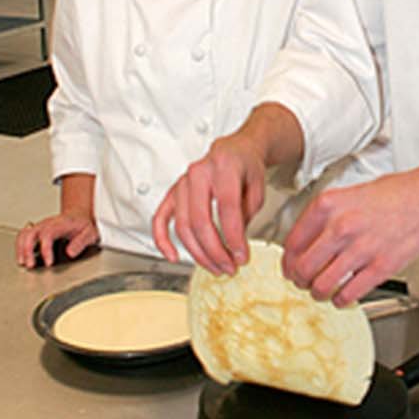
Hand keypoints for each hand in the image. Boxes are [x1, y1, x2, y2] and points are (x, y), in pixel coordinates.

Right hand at [16, 213, 99, 268]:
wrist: (79, 215)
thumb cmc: (83, 226)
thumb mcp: (89, 234)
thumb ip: (81, 243)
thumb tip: (70, 253)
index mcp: (60, 224)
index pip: (48, 234)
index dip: (46, 249)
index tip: (48, 263)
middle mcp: (48, 224)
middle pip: (31, 233)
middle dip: (28, 250)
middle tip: (31, 265)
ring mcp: (40, 226)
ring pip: (24, 234)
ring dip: (21, 248)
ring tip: (23, 262)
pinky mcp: (36, 230)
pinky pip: (23, 236)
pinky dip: (20, 246)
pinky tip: (22, 257)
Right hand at [152, 131, 266, 274]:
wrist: (234, 150)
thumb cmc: (246, 167)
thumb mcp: (257, 189)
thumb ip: (246, 215)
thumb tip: (234, 246)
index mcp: (223, 166)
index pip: (227, 208)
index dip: (234, 238)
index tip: (241, 257)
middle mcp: (199, 173)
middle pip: (201, 220)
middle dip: (215, 251)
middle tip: (228, 267)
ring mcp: (182, 183)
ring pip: (183, 225)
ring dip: (198, 253)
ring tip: (215, 267)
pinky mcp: (173, 192)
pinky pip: (160, 218)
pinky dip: (162, 239)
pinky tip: (173, 256)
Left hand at [281, 169, 418, 307]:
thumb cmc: (393, 195)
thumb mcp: (348, 193)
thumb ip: (326, 215)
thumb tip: (306, 239)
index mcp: (328, 206)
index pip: (293, 243)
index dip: (287, 261)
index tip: (289, 267)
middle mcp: (341, 227)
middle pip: (303, 268)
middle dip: (299, 280)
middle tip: (302, 282)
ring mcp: (360, 249)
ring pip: (322, 285)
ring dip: (317, 293)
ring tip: (320, 291)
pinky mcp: (380, 267)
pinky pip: (349, 294)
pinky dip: (340, 300)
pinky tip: (341, 296)